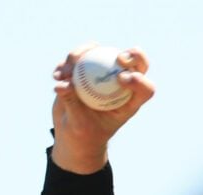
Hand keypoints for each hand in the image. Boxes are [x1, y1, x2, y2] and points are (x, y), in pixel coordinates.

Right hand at [50, 44, 153, 174]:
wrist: (72, 132)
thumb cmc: (82, 135)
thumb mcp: (78, 125)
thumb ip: (72, 104)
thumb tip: (62, 84)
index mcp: (129, 101)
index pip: (145, 89)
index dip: (140, 81)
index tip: (122, 79)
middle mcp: (120, 82)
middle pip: (134, 62)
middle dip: (132, 55)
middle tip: (118, 58)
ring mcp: (103, 71)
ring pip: (100, 52)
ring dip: (83, 55)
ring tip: (67, 71)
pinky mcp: (86, 67)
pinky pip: (78, 57)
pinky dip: (67, 64)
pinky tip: (57, 74)